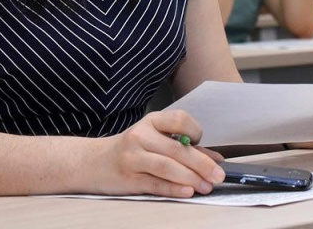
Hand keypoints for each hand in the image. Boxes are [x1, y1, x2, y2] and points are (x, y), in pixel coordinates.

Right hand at [96, 110, 224, 197]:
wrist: (93, 163)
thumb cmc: (131, 150)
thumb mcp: (155, 140)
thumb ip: (185, 146)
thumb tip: (216, 158)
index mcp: (151, 121)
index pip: (180, 119)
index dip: (196, 131)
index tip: (202, 144)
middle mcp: (141, 136)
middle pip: (178, 149)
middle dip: (202, 164)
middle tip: (219, 175)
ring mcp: (133, 157)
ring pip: (168, 167)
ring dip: (192, 178)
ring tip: (207, 186)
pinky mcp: (128, 178)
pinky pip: (156, 183)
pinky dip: (174, 188)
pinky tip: (188, 191)